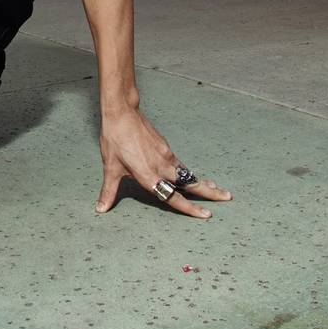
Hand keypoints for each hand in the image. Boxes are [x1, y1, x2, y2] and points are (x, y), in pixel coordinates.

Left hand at [96, 107, 231, 219]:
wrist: (122, 113)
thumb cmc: (114, 140)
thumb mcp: (110, 168)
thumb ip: (108, 191)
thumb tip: (100, 209)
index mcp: (149, 177)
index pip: (174, 197)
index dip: (190, 208)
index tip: (206, 215)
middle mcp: (162, 168)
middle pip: (191, 184)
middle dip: (210, 192)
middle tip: (228, 197)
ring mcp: (166, 156)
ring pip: (188, 173)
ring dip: (202, 181)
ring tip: (216, 189)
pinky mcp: (165, 147)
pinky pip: (181, 164)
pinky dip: (189, 172)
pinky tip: (191, 174)